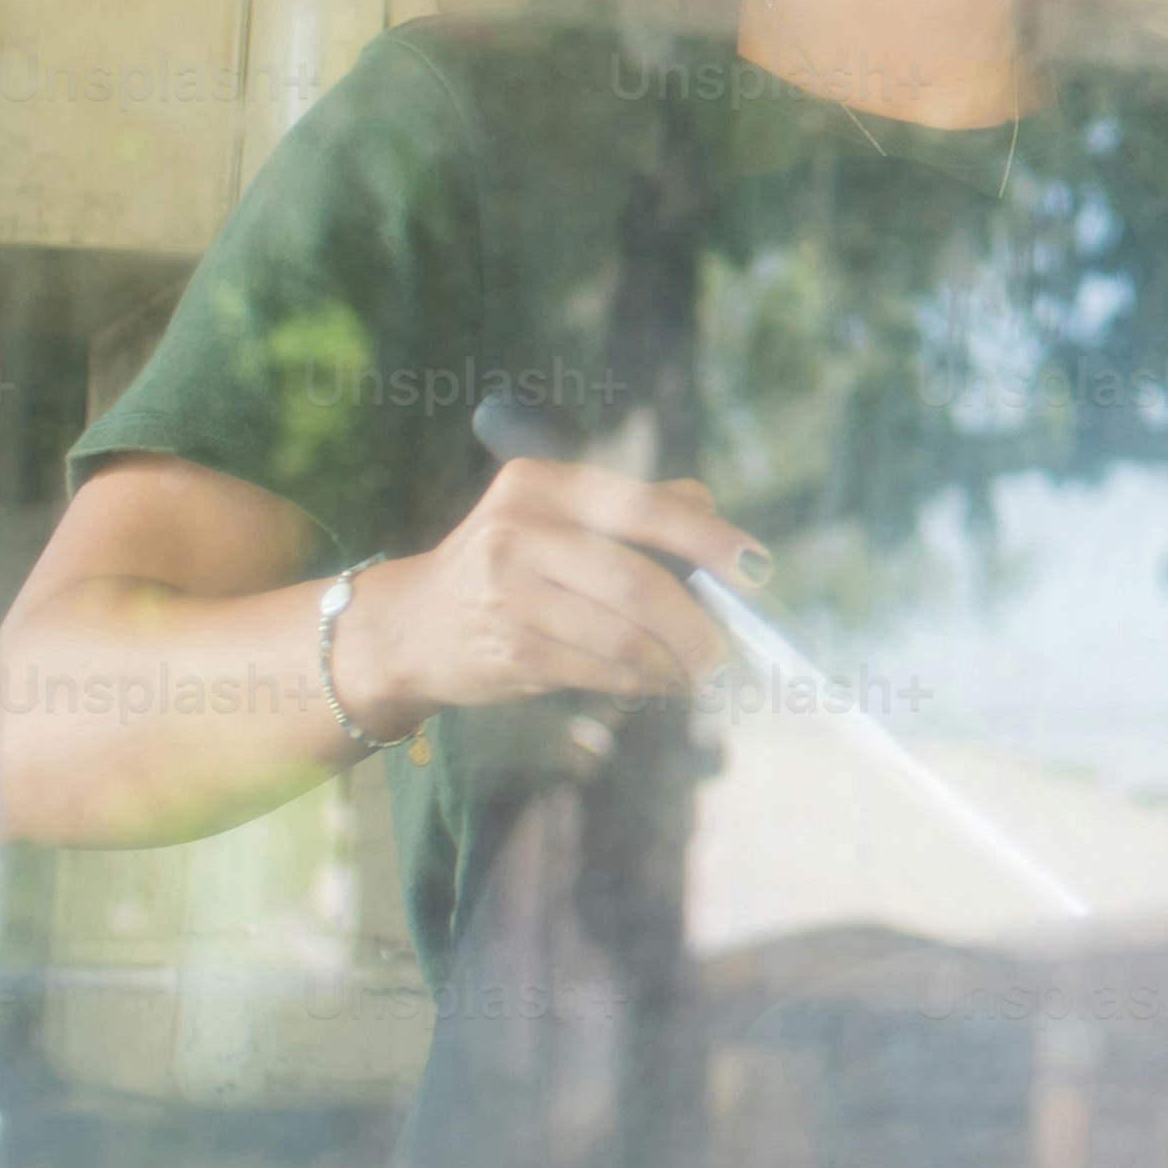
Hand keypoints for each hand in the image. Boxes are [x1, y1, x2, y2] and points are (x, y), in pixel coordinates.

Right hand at [344, 460, 747, 724]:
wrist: (409, 626)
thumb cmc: (506, 565)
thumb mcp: (554, 515)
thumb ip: (633, 508)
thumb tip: (715, 519)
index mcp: (542, 484)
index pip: (643, 509)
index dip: (710, 540)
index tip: (758, 569)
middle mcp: (517, 530)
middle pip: (635, 581)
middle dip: (696, 623)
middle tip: (728, 650)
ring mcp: (506, 594)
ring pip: (620, 635)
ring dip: (673, 661)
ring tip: (699, 671)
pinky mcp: (507, 650)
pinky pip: (597, 670)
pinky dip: (641, 681)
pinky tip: (661, 683)